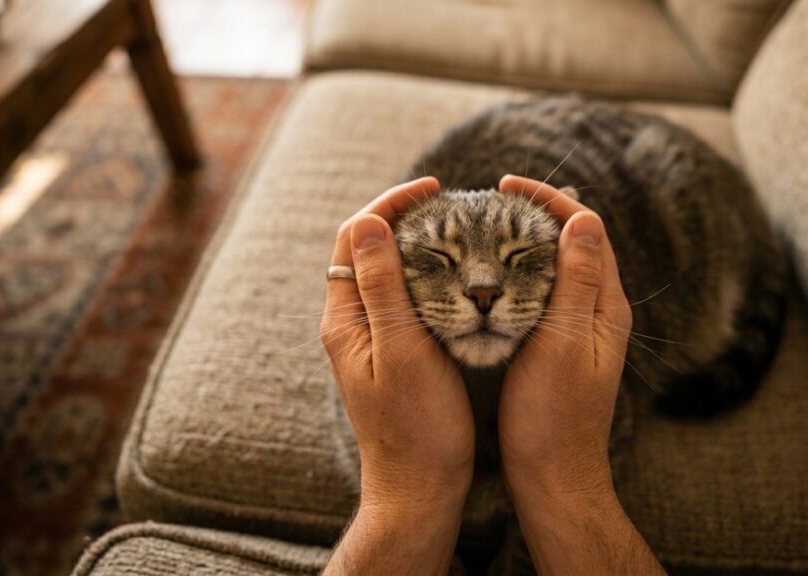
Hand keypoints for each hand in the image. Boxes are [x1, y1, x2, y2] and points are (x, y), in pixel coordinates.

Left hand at [320, 176, 474, 506]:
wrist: (419, 488)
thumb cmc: (415, 427)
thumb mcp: (401, 351)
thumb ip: (383, 288)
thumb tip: (367, 224)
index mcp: (346, 320)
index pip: (353, 238)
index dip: (389, 205)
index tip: (435, 191)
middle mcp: (353, 324)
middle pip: (368, 250)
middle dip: (406, 218)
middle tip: (453, 206)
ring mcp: (374, 339)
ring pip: (390, 273)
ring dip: (420, 245)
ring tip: (462, 231)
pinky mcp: (396, 354)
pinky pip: (407, 299)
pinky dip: (431, 276)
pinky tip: (461, 277)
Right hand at [497, 175, 631, 496]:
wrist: (553, 476)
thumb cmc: (554, 416)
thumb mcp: (562, 343)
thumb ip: (576, 282)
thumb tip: (583, 219)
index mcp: (605, 306)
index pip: (587, 229)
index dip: (549, 200)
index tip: (506, 187)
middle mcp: (598, 312)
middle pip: (575, 242)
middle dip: (536, 214)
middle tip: (492, 201)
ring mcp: (579, 330)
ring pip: (557, 266)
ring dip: (527, 241)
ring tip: (487, 226)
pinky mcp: (559, 347)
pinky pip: (543, 293)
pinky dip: (520, 273)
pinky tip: (492, 276)